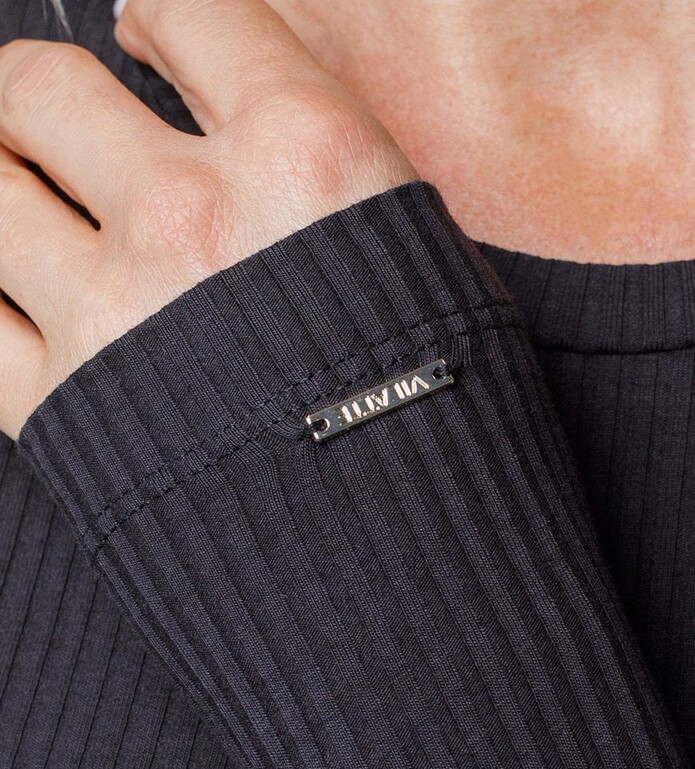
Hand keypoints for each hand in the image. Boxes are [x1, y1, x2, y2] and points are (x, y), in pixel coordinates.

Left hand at [0, 0, 417, 439]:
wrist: (422, 591)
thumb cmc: (457, 438)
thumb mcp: (435, 273)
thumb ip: (332, 185)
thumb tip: (257, 128)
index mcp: (304, 160)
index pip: (189, 11)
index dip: (153, 20)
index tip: (143, 40)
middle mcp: (193, 216)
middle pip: (38, 87)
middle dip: (31, 97)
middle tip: (42, 124)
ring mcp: (115, 312)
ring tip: (18, 207)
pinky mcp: (64, 415)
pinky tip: (11, 301)